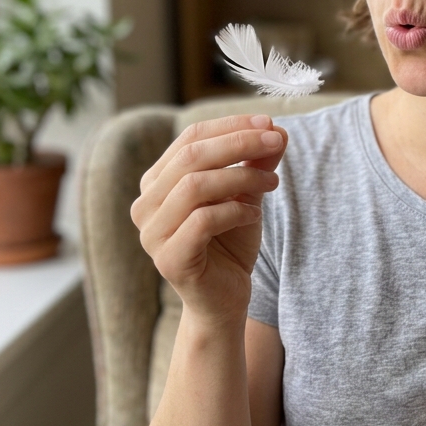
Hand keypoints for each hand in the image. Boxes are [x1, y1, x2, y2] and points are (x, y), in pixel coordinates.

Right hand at [130, 114, 287, 323]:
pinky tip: (253, 216)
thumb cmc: (230, 245)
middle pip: (191, 156)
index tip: (269, 124)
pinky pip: (202, 221)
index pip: (190, 138)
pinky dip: (234, 211)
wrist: (225, 301)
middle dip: (239, 143)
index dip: (231, 126)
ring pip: (195, 186)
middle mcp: (146, 204)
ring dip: (241, 177)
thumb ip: (257, 164)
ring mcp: (152, 233)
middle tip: (277, 142)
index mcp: (158, 182)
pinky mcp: (169, 259)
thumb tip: (279, 129)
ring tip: (272, 183)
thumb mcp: (247, 196)